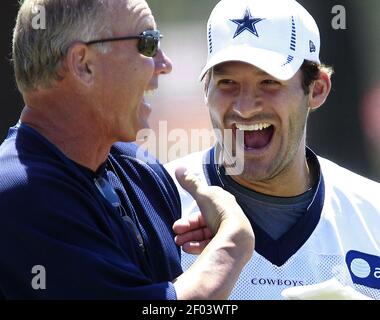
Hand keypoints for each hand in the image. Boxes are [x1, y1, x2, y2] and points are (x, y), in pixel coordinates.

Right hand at [172, 167, 253, 299]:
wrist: (236, 237)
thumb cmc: (222, 213)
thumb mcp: (203, 195)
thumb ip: (190, 183)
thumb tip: (179, 168)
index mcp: (223, 203)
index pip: (203, 209)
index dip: (189, 217)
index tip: (177, 224)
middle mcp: (226, 217)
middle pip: (202, 224)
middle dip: (187, 229)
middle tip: (176, 233)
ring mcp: (226, 232)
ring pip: (204, 235)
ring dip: (189, 238)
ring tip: (179, 242)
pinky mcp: (227, 245)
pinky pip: (209, 245)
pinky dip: (197, 246)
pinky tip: (187, 248)